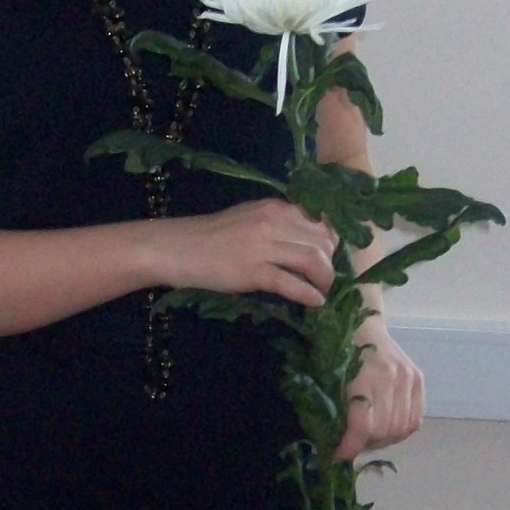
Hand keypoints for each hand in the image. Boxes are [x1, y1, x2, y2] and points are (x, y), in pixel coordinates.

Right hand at [151, 198, 335, 306]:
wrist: (178, 247)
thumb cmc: (213, 236)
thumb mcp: (250, 219)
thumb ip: (278, 225)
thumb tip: (308, 244)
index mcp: (275, 208)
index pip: (320, 221)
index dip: (331, 242)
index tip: (329, 256)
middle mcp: (273, 222)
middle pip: (322, 242)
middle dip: (330, 263)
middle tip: (325, 277)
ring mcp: (262, 246)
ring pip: (312, 261)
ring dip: (324, 279)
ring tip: (322, 290)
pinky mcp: (252, 271)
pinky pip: (291, 283)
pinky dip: (308, 295)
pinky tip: (314, 302)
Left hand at [336, 313, 423, 460]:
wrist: (361, 321)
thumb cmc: (338, 350)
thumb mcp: (329, 378)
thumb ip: (335, 410)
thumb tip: (332, 444)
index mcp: (366, 376)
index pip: (363, 426)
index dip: (350, 447)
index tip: (337, 456)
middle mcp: (393, 378)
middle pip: (383, 431)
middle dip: (364, 445)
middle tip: (350, 445)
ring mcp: (409, 378)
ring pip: (401, 429)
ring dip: (382, 441)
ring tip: (367, 438)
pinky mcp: (418, 380)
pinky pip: (414, 420)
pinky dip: (399, 432)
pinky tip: (384, 429)